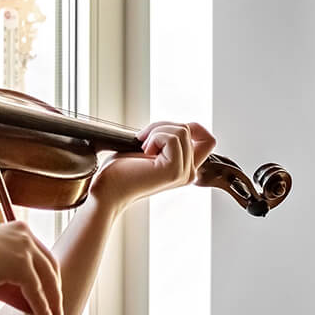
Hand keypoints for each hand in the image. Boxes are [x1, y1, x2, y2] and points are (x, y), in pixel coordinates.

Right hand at [0, 220, 63, 314]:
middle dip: (55, 294)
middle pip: (51, 268)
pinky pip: (38, 293)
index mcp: (18, 230)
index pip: (42, 258)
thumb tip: (34, 308)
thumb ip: (14, 288)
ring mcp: (24, 248)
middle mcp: (25, 235)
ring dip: (53, 306)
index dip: (49, 280)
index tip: (53, 298)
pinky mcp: (21, 265)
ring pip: (48, 282)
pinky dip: (44, 311)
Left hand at [88, 121, 216, 214]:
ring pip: (182, 130)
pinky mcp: (174, 170)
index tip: (163, 133)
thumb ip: (171, 140)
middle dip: (162, 126)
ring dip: (156, 131)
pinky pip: (172, 138)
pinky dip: (154, 138)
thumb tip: (185, 126)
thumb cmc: (122, 170)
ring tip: (142, 147)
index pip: (208, 140)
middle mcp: (189, 172)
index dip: (192, 127)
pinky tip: (144, 152)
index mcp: (184, 168)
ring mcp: (183, 173)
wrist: (107, 189)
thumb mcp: (152, 149)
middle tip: (143, 140)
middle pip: (190, 129)